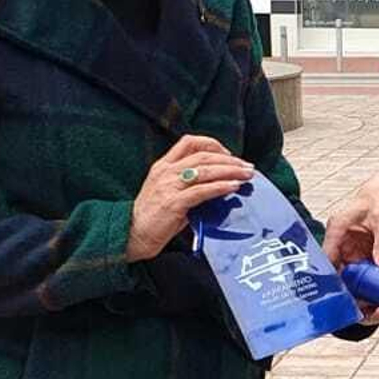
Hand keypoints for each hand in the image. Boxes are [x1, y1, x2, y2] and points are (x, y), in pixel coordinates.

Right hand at [128, 135, 253, 261]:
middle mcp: (166, 172)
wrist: (131, 235)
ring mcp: (169, 186)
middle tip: (248, 167)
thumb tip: (217, 187)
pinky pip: (202, 191)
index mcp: (163, 166)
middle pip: (204, 155)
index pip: (190, 142)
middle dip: (230, 160)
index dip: (213, 144)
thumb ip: (189, 187)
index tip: (229, 155)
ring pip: (206, 170)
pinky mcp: (174, 203)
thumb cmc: (152, 219)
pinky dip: (221, 187)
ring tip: (247, 175)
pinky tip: (234, 187)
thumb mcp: (169, 194)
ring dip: (231, 171)